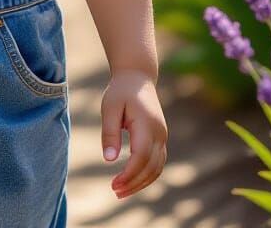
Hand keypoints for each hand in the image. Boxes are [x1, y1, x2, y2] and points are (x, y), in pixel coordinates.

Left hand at [101, 69, 166, 199]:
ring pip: (157, 168)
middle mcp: (159, 133)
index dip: (129, 174)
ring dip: (141, 183)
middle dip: (134, 183)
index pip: (141, 157)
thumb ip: (110, 132)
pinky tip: (132, 180)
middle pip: (151, 167)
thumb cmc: (121, 91)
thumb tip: (108, 159)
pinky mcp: (160, 138)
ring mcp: (162, 136)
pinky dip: (146, 175)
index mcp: (147, 125)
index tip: (114, 184)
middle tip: (115, 192)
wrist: (138, 77)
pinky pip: (157, 163)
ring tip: (121, 190)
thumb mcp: (110, 107)